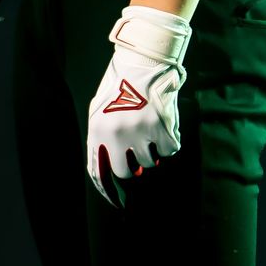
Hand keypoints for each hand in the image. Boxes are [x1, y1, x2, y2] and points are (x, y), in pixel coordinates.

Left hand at [86, 4, 190, 208]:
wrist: (144, 62)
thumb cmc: (121, 87)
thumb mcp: (100, 110)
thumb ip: (101, 139)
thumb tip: (110, 170)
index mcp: (97, 130)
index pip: (98, 171)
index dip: (107, 191)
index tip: (117, 203)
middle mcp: (116, 133)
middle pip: (126, 173)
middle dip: (134, 168)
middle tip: (139, 159)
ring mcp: (139, 131)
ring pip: (149, 162)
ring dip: (152, 152)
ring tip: (150, 130)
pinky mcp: (160, 127)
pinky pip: (168, 151)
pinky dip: (169, 143)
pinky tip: (163, 126)